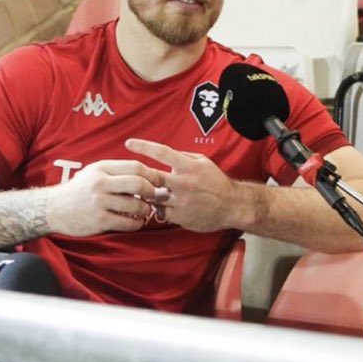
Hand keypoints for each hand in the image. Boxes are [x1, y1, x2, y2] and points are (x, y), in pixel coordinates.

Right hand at [50, 158, 171, 235]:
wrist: (54, 209)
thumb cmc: (79, 190)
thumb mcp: (94, 172)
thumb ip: (117, 171)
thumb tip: (147, 173)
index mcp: (102, 168)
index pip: (136, 167)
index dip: (152, 174)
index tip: (160, 181)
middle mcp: (100, 183)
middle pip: (138, 184)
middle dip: (152, 191)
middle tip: (155, 197)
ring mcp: (99, 202)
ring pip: (135, 205)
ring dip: (145, 209)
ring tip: (145, 210)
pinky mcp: (99, 220)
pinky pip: (127, 222)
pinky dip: (137, 223)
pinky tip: (137, 221)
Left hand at [125, 138, 243, 231]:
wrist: (232, 206)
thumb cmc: (216, 182)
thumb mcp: (204, 162)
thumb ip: (183, 157)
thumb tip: (163, 154)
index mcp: (189, 167)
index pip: (162, 153)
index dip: (144, 147)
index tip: (129, 143)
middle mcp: (184, 184)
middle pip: (152, 177)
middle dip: (138, 176)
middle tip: (130, 175)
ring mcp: (182, 202)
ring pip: (153, 197)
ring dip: (149, 194)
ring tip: (148, 192)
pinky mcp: (181, 217)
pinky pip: (161, 212)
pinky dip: (159, 208)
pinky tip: (163, 205)